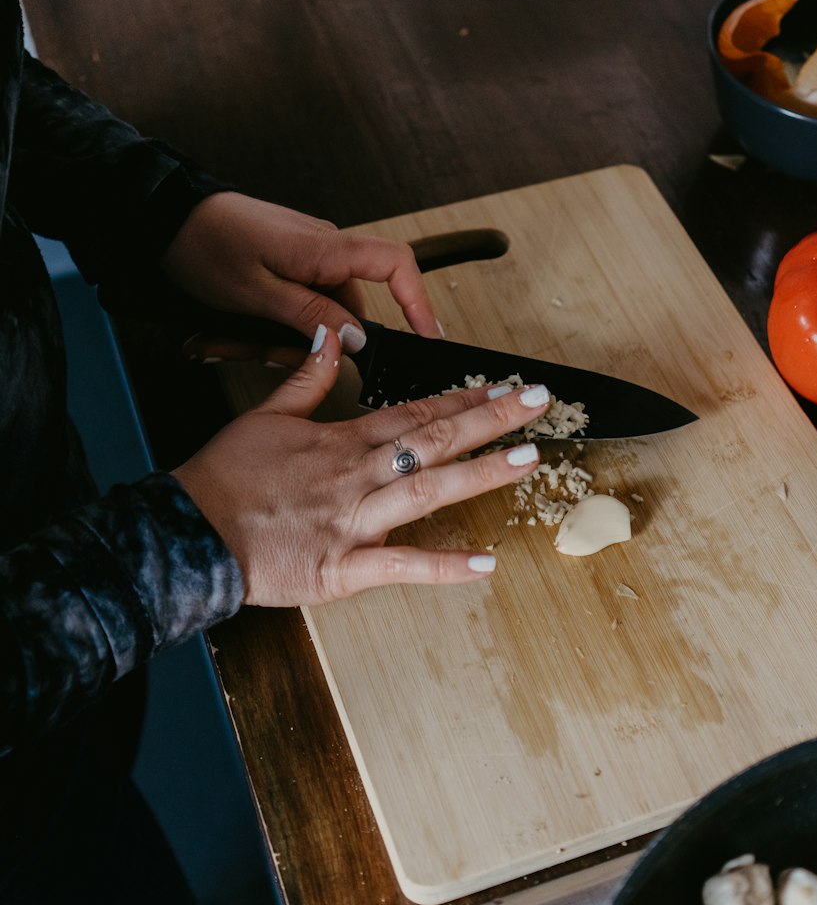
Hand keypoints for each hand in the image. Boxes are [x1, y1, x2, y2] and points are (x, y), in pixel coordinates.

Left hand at [161, 191, 440, 366]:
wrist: (163, 216)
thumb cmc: (203, 245)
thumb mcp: (256, 292)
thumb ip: (311, 317)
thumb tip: (358, 340)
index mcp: (324, 248)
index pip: (395, 265)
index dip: (418, 302)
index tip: (426, 338)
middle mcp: (324, 249)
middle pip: (346, 312)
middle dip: (306, 345)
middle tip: (254, 352)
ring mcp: (307, 258)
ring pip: (315, 319)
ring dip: (273, 340)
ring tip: (221, 340)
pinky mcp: (289, 267)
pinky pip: (295, 309)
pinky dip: (265, 328)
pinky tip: (226, 331)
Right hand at [172, 337, 548, 603]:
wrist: (189, 533)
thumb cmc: (225, 478)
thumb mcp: (263, 415)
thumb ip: (306, 378)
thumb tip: (328, 337)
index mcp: (343, 442)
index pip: (415, 413)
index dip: (464, 399)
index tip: (504, 385)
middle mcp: (358, 476)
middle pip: (434, 441)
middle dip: (491, 420)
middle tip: (539, 403)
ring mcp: (354, 522)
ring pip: (428, 491)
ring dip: (480, 474)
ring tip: (527, 459)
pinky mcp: (343, 568)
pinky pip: (401, 567)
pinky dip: (444, 567)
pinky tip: (487, 563)